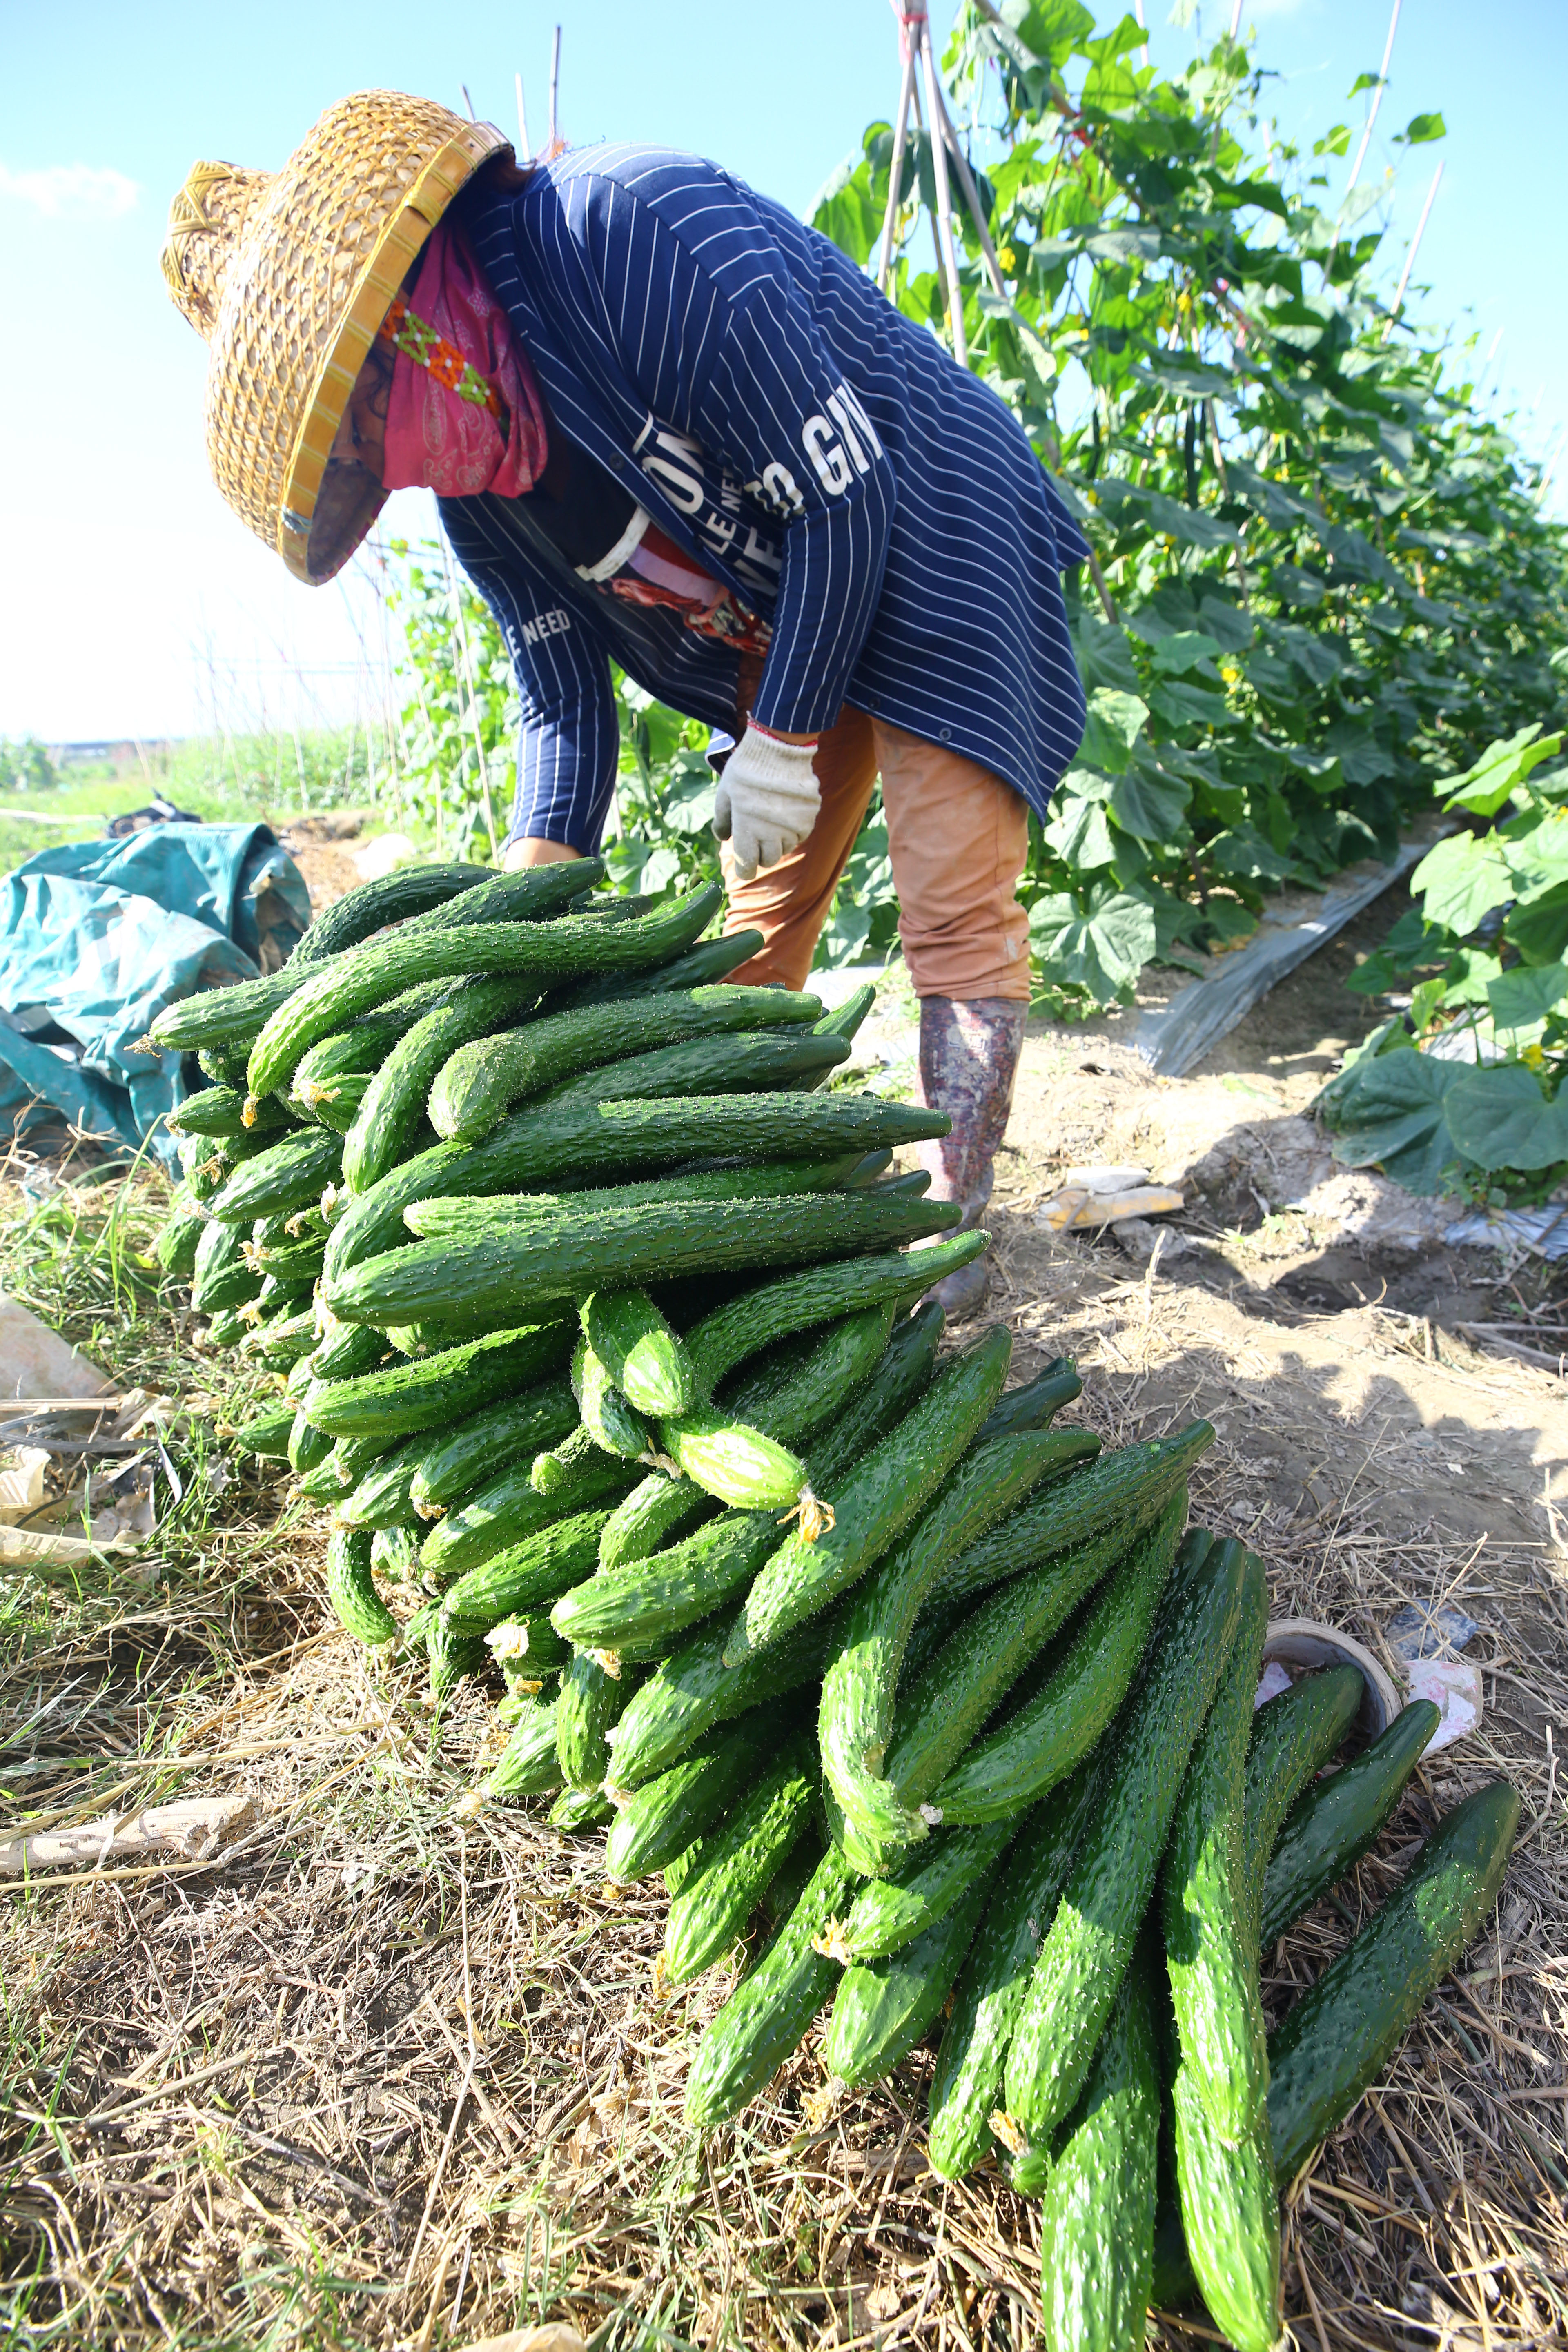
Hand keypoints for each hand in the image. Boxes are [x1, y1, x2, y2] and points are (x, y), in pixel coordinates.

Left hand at [712, 726, 820, 880]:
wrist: (777, 748)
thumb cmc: (746, 770)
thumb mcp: (725, 793)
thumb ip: (723, 819)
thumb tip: (723, 838)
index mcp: (746, 831)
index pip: (746, 868)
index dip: (744, 869)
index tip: (744, 865)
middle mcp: (770, 835)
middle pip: (768, 861)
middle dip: (761, 854)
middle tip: (757, 837)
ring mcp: (792, 827)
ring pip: (785, 848)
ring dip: (777, 841)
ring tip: (772, 821)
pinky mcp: (808, 819)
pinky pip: (801, 835)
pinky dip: (793, 830)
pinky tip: (787, 814)